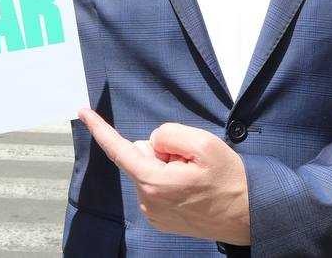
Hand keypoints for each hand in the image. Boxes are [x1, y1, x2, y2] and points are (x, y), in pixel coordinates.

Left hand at [78, 108, 249, 245]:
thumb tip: (152, 143)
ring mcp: (154, 213)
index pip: (119, 150)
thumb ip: (169, 134)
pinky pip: (157, 186)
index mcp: (154, 182)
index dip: (99, 129)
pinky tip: (192, 188)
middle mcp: (148, 200)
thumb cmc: (229, 180)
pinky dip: (170, 180)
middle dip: (160, 150)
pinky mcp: (161, 219)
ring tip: (196, 177)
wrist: (249, 215)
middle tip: (192, 161)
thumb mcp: (203, 143)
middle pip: (141, 156)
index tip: (83, 112)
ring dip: (168, 167)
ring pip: (150, 170)